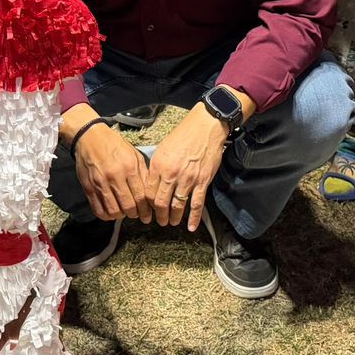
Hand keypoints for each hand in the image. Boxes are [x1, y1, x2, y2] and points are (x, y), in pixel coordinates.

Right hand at [71, 118, 153, 222]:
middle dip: (135, 214)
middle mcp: (115, 176)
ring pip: (114, 211)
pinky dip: (106, 215)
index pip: (141, 196)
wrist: (89, 137)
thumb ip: (142, 173)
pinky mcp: (88, 188)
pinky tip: (111, 212)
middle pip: (128, 206)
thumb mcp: (133, 154)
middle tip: (137, 214)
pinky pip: (98, 209)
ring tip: (124, 212)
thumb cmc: (114, 145)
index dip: (146, 209)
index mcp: (129, 167)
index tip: (147, 214)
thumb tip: (150, 192)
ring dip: (121, 215)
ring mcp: (100, 183)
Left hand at [147, 102, 235, 230]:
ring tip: (171, 222)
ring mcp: (187, 179)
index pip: (149, 191)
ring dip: (173, 217)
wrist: (206, 127)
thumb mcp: (163, 147)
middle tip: (159, 220)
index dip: (148, 204)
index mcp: (159, 165)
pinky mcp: (202, 181)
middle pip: (161, 202)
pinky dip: (193, 218)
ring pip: (177, 206)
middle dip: (159, 215)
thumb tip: (153, 182)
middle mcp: (171, 174)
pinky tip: (190, 227)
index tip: (149, 208)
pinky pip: (196, 204)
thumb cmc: (184, 134)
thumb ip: (157, 166)